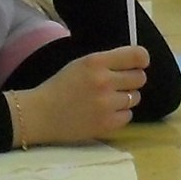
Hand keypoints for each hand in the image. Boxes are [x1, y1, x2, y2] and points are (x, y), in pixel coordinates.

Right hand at [19, 45, 151, 143]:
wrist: (39, 114)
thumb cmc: (59, 87)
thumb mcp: (81, 64)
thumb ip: (107, 62)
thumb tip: (137, 62)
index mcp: (96, 62)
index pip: (136, 55)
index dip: (141, 59)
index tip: (139, 63)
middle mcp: (104, 81)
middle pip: (139, 78)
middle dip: (131, 80)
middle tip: (117, 85)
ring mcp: (106, 104)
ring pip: (135, 97)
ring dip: (125, 98)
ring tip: (107, 100)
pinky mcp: (107, 124)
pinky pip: (128, 116)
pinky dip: (120, 115)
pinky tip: (104, 113)